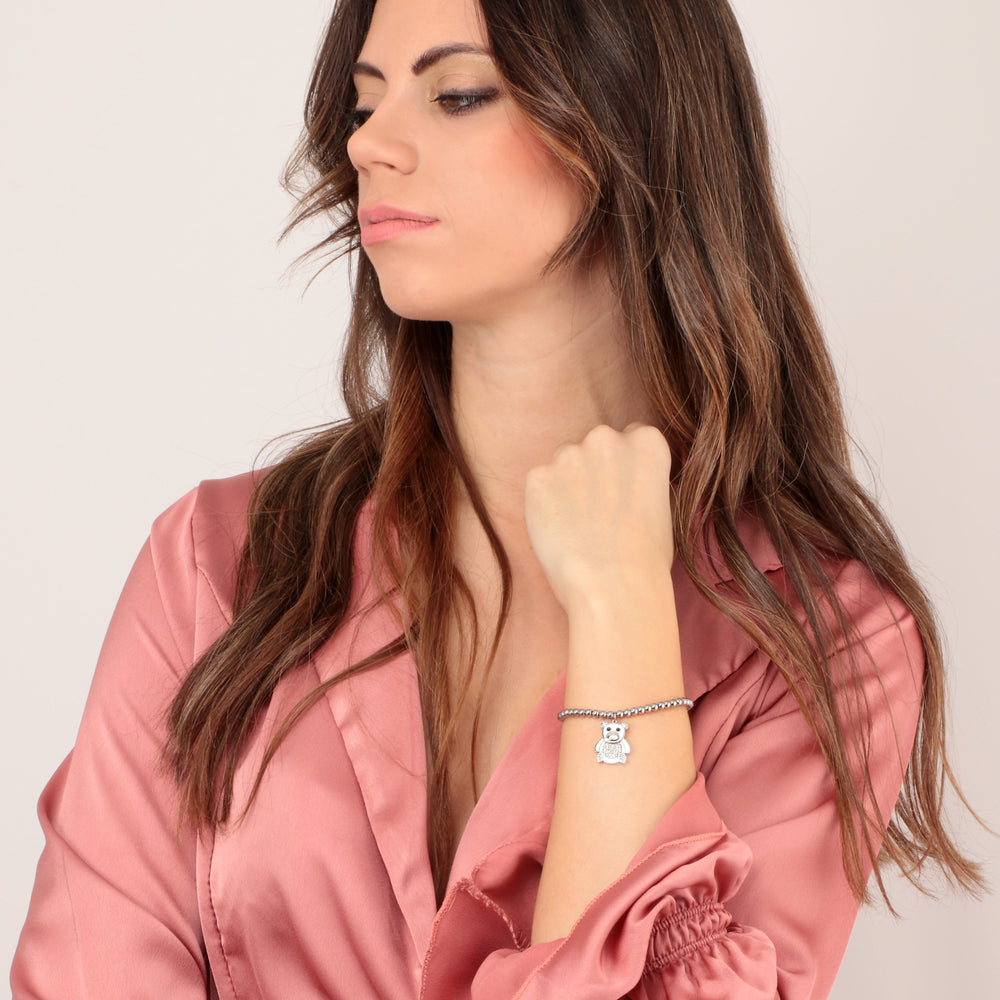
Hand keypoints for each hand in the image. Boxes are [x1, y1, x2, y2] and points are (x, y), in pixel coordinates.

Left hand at [523, 422, 674, 612]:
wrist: (613, 588)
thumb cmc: (646, 559)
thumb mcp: (662, 507)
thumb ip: (640, 480)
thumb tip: (623, 483)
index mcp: (646, 442)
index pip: (632, 438)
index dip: (626, 469)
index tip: (624, 494)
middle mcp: (606, 438)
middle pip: (596, 446)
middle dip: (595, 472)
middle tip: (599, 514)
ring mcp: (568, 455)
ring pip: (565, 464)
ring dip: (568, 486)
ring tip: (579, 528)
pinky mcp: (537, 477)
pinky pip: (540, 485)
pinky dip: (545, 505)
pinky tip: (560, 533)